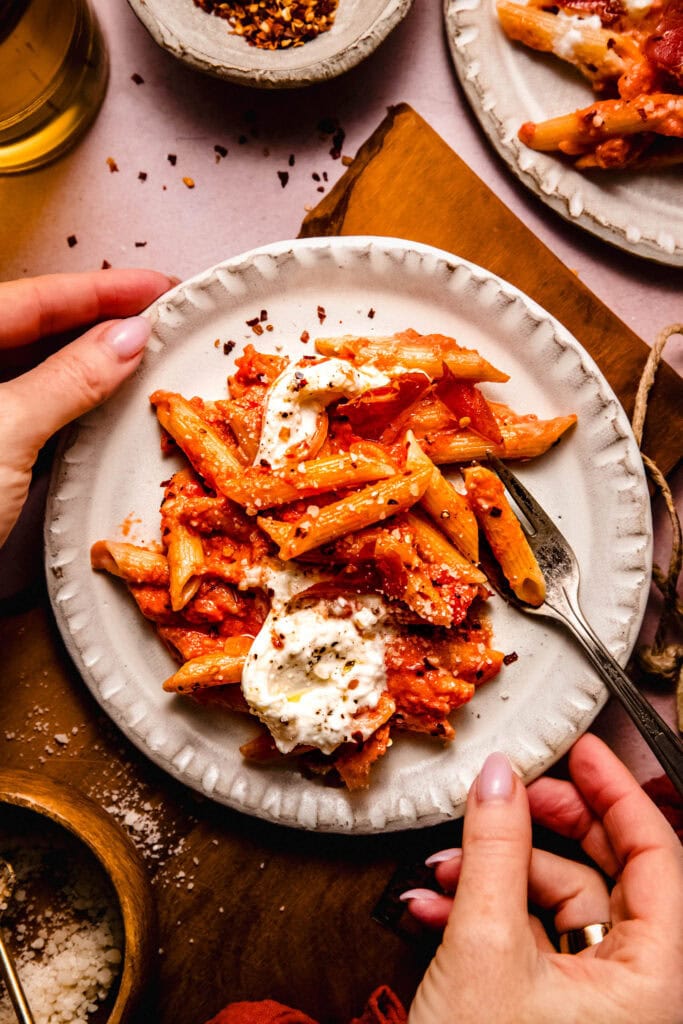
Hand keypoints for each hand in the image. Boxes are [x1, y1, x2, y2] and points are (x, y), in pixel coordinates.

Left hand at [0, 269, 177, 546]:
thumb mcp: (6, 430)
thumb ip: (70, 378)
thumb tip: (128, 338)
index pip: (29, 298)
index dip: (99, 289)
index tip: (156, 287)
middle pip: (31, 328)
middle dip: (97, 320)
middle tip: (157, 317)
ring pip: (34, 370)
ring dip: (88, 363)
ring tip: (140, 354)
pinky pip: (32, 411)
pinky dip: (71, 405)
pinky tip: (103, 402)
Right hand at [403, 734, 682, 1023]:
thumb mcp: (484, 946)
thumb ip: (494, 848)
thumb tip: (499, 778)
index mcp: (658, 981)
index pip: (657, 855)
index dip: (617, 792)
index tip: (584, 749)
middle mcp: (640, 990)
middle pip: (606, 873)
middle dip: (545, 828)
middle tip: (510, 792)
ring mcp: (597, 1002)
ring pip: (559, 902)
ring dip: (495, 874)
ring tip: (445, 868)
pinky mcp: (556, 1008)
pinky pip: (532, 937)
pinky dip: (486, 914)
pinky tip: (438, 906)